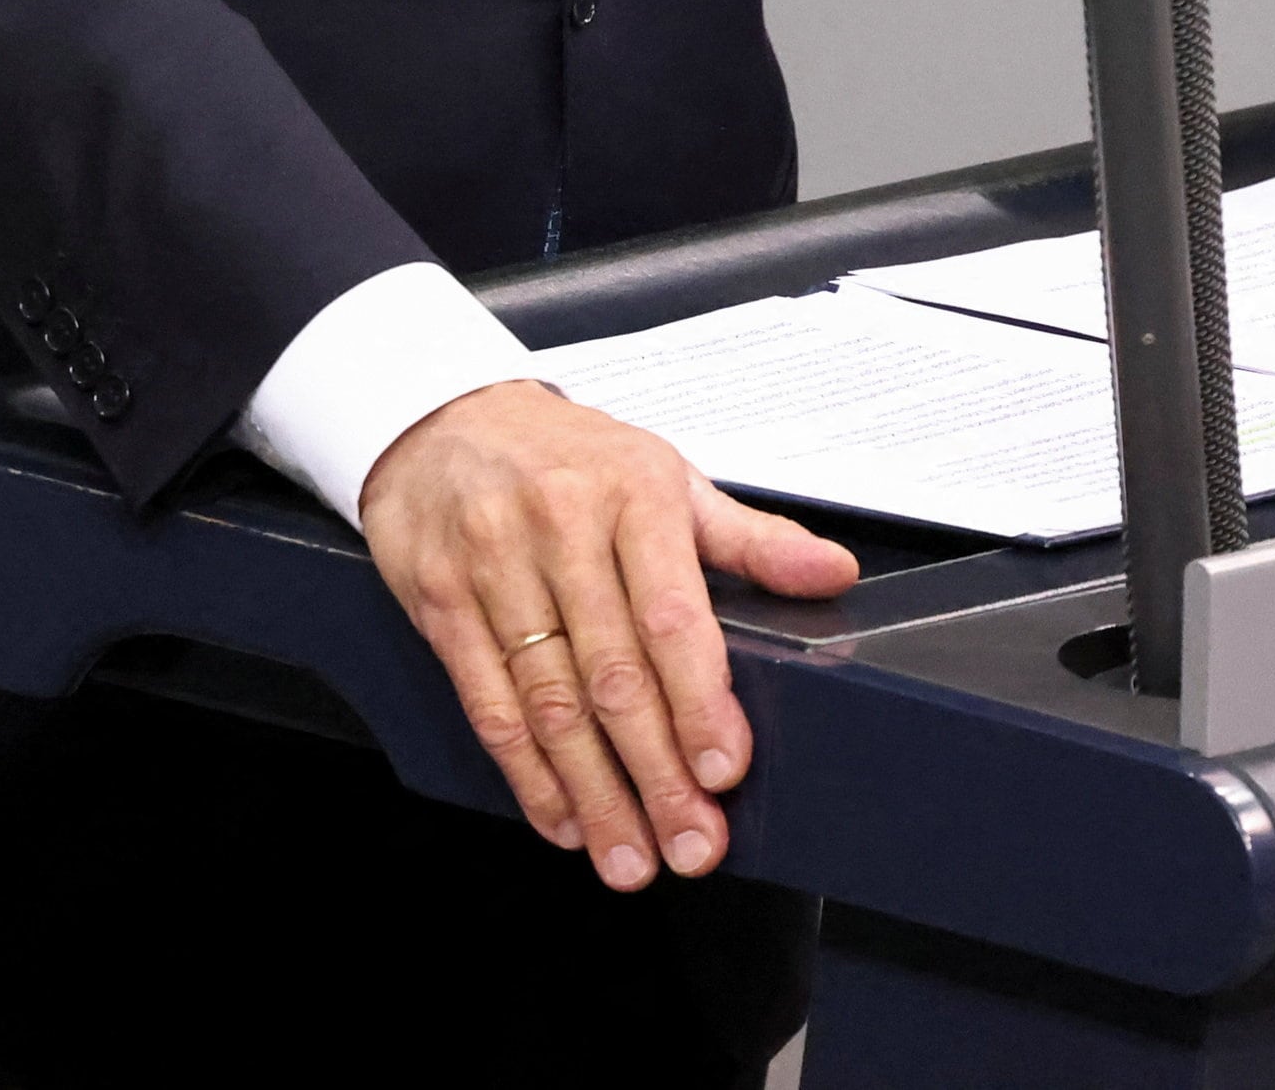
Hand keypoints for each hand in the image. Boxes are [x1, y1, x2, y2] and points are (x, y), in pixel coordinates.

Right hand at [356, 379, 858, 892]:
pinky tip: (563, 819)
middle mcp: (561, 527)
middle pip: (613, 674)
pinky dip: (527, 774)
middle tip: (690, 843)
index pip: (671, 614)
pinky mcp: (440, 601)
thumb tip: (834, 574)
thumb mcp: (668, 476)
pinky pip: (488, 703)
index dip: (699, 700)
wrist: (444, 418)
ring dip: (595, 792)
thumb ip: (753, 537)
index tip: (723, 769)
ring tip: (631, 856)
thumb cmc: (571, 456)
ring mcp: (493, 565)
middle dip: (656, 772)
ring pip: (550, 701)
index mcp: (633, 493)